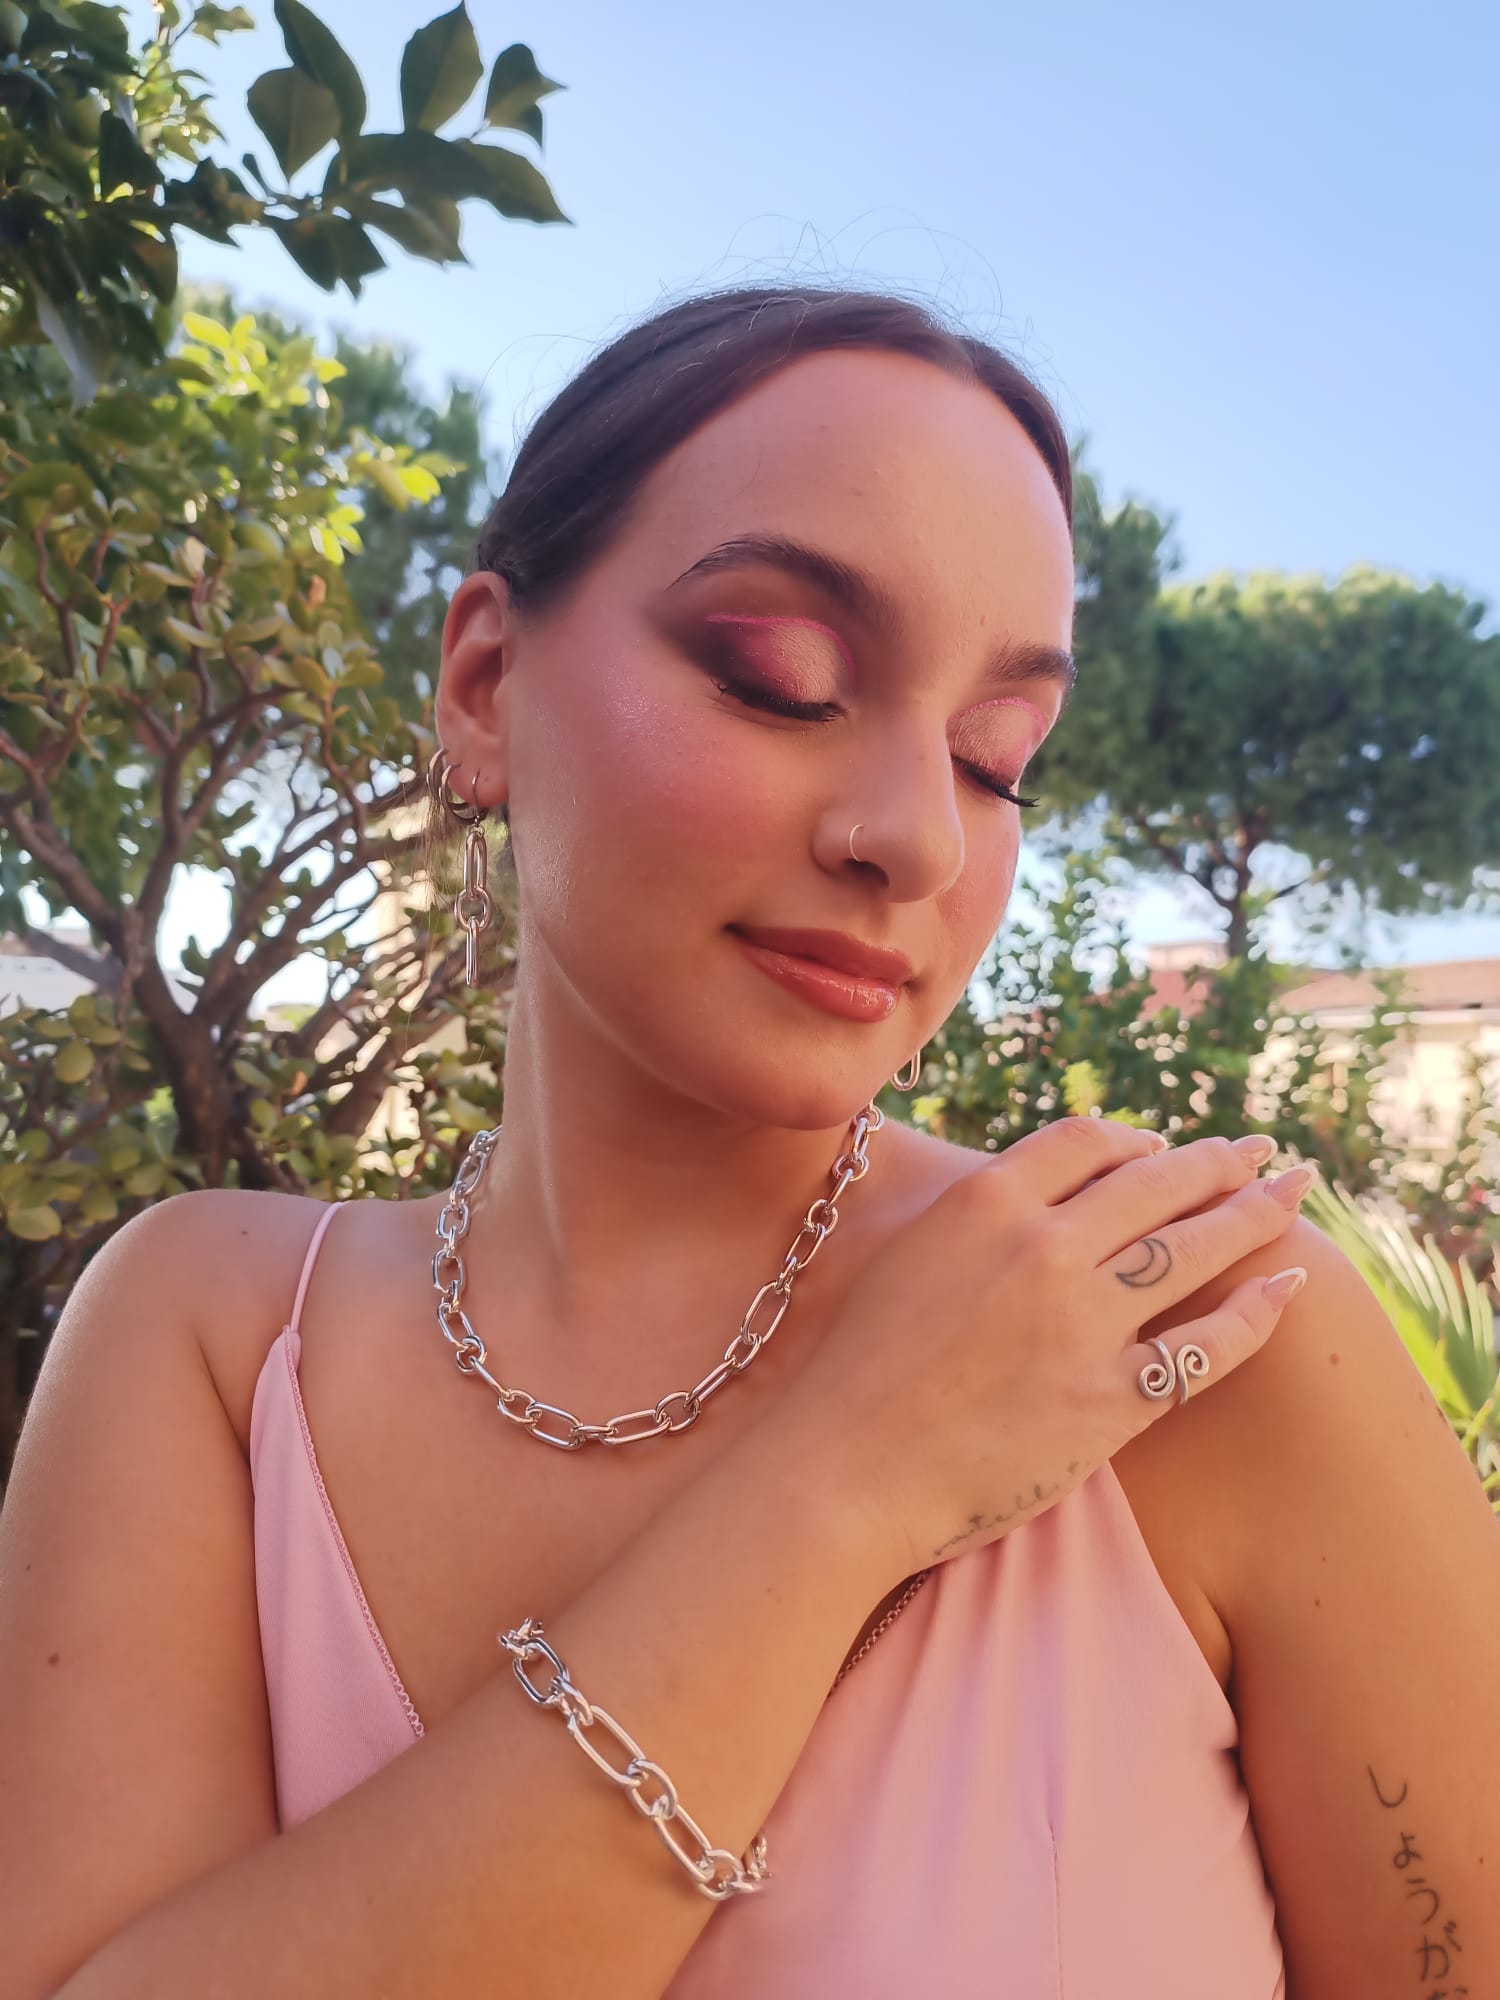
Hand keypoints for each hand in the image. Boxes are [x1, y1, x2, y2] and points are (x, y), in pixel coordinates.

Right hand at [783, 1119, 1313, 1587]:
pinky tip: (1288, 1287)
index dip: (1134, 1139)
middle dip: (1220, 1162)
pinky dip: (1256, 1313)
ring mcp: (1084, 1323)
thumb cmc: (860, 1368)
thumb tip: (1032, 1196)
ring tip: (1292, 1196)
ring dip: (1256, 1214)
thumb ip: (977, 1217)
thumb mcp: (910, 1255)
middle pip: (1156, 1182)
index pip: (1086, 1141)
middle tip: (1260, 1153)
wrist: (847, 1469)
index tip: (1161, 1147)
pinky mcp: (1111, 1399)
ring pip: (1195, 1249)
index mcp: (985, 1201)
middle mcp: (1043, 1247)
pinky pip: (1207, 1346)